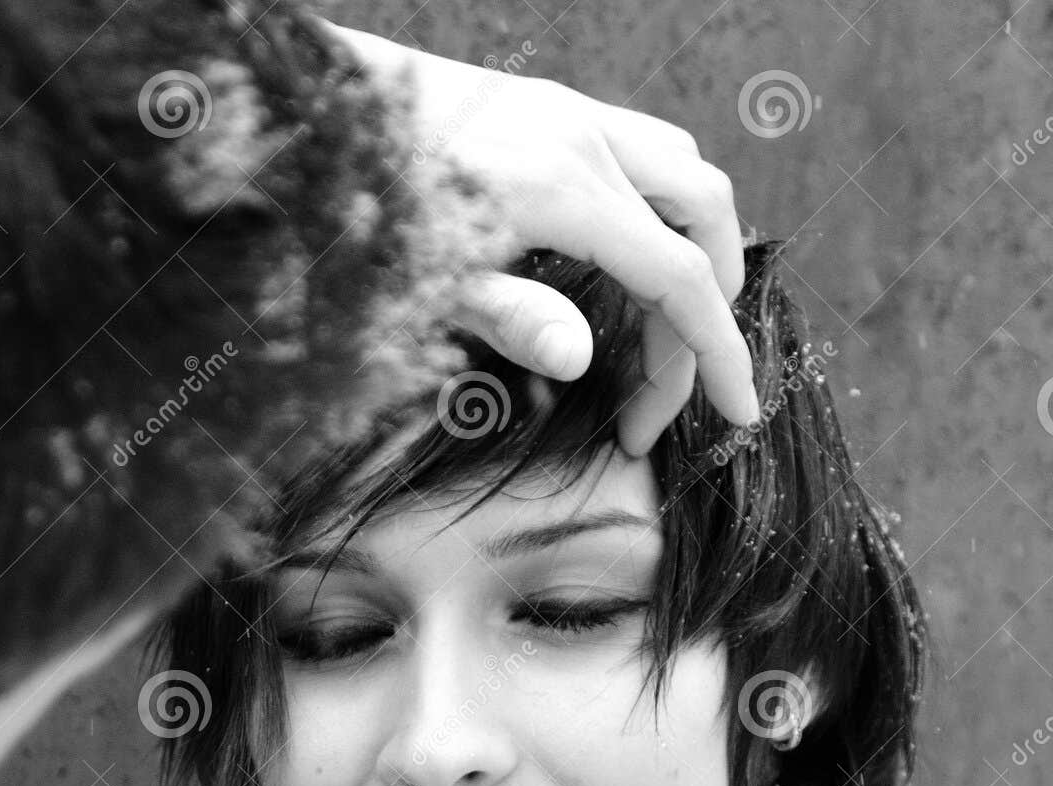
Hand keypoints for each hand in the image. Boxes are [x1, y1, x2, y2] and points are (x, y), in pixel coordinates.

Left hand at [326, 23, 757, 455]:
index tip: (740, 413)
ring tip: (664, 331)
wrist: (312, 105)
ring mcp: (570, 112)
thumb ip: (503, 316)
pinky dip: (663, 209)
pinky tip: (622, 261)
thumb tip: (579, 362)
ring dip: (695, 249)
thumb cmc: (354, 203)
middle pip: (702, 220)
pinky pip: (645, 151)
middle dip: (707, 308)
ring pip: (685, 173)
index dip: (717, 353)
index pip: (678, 278)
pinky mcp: (549, 107)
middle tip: (664, 391)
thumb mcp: (418, 279)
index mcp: (561, 188)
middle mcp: (582, 137)